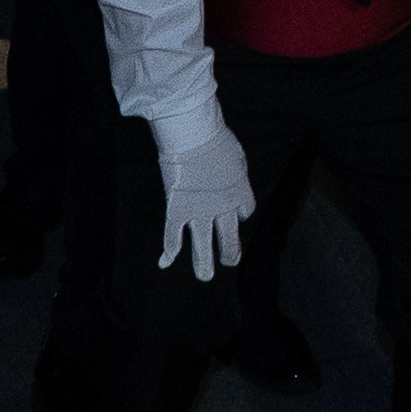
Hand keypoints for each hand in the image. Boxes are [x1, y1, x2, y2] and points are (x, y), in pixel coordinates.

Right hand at [155, 115, 257, 278]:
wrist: (193, 134)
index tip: (236, 214)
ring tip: (205, 276)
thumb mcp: (236, 155)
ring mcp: (199, 211)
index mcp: (240, 193)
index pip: (245, 212)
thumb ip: (235, 171)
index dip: (240, 214)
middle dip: (230, 253)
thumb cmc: (216, 138)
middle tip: (230, 261)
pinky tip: (165, 262)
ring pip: (203, 245)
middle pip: (229, 238)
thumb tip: (233, 173)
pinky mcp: (177, 209)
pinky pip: (173, 235)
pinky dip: (169, 249)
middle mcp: (222, 208)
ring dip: (204, 263)